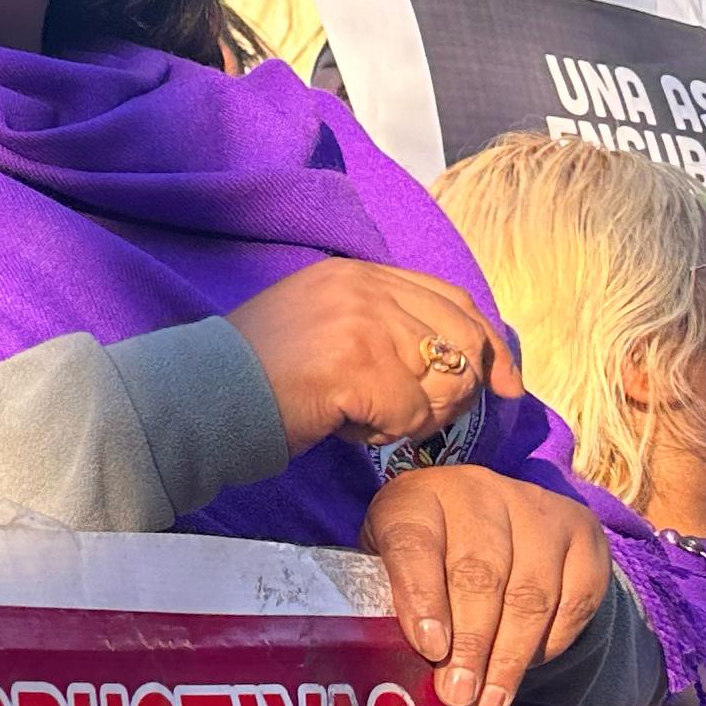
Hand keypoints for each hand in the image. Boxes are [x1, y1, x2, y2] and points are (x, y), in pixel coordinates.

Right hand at [226, 259, 515, 452]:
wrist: (200, 396)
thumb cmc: (254, 374)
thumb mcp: (318, 322)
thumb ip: (375, 322)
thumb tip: (443, 354)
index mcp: (356, 273)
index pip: (450, 298)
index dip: (485, 341)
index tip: (505, 381)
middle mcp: (365, 287)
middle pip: (460, 336)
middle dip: (464, 386)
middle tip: (441, 420)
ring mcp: (364, 323)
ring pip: (444, 380)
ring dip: (418, 414)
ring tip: (372, 419)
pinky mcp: (360, 365)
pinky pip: (414, 414)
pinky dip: (388, 432)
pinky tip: (350, 428)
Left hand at [361, 467, 611, 705]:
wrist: (490, 516)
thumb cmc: (424, 554)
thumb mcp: (388, 563)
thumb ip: (391, 601)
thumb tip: (399, 669)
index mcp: (416, 497)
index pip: (414, 544)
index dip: (422, 597)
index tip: (430, 649)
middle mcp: (478, 492)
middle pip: (479, 574)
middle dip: (471, 644)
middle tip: (459, 692)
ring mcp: (536, 509)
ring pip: (530, 593)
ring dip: (510, 657)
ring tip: (490, 700)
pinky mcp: (583, 533)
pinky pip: (574, 601)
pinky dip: (549, 644)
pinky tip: (524, 670)